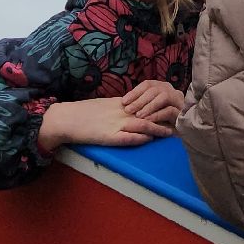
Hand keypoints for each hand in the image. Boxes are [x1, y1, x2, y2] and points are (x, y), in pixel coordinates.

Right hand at [37, 96, 173, 151]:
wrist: (66, 119)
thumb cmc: (83, 112)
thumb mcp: (104, 105)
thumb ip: (120, 106)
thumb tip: (132, 107)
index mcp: (120, 105)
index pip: (144, 104)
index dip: (158, 108)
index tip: (170, 110)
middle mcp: (120, 113)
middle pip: (147, 114)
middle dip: (163, 118)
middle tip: (177, 121)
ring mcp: (115, 125)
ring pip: (141, 125)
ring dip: (156, 129)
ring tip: (170, 133)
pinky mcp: (109, 137)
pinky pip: (128, 138)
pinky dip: (140, 138)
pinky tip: (149, 139)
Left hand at [120, 80, 184, 125]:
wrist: (176, 135)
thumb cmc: (159, 123)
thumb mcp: (148, 111)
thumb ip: (140, 105)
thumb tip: (124, 102)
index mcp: (163, 88)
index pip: (147, 84)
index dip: (135, 92)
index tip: (123, 101)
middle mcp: (172, 91)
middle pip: (155, 89)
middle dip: (140, 99)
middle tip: (128, 110)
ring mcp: (179, 101)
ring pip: (164, 97)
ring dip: (149, 106)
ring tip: (138, 115)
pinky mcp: (182, 113)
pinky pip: (170, 110)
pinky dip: (157, 114)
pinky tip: (148, 120)